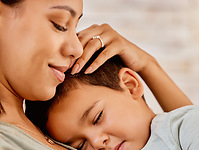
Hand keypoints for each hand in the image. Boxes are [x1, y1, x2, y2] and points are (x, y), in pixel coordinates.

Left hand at [73, 23, 191, 111]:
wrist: (136, 61)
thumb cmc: (114, 60)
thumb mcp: (97, 54)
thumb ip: (86, 52)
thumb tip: (67, 62)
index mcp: (95, 28)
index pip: (78, 37)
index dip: (70, 50)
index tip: (62, 64)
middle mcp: (103, 28)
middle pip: (83, 40)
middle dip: (74, 55)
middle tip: (67, 68)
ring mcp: (112, 34)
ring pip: (92, 46)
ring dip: (82, 60)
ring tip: (76, 71)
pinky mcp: (120, 43)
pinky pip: (104, 53)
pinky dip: (95, 63)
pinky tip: (89, 71)